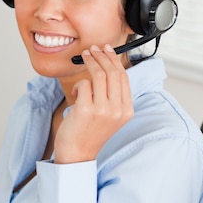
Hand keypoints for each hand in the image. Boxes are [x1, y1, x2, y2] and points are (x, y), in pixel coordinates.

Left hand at [54, 44, 133, 163]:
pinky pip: (83, 84)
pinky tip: (76, 93)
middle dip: (102, 56)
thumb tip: (106, 67)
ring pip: (99, 75)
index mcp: (126, 110)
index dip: (114, 60)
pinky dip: (78, 84)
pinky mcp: (86, 109)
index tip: (107, 50)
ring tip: (84, 56)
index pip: (124, 77)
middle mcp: (118, 110)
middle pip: (113, 73)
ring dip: (90, 61)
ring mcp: (103, 110)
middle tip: (93, 49)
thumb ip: (112, 96)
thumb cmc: (89, 133)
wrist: (77, 153)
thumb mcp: (109, 115)